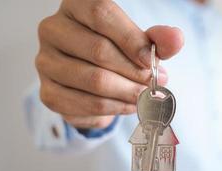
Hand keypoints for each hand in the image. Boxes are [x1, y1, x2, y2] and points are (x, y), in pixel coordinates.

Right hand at [35, 0, 183, 128]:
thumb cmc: (114, 52)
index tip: (152, 62)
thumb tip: (176, 39)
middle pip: (99, 50)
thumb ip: (156, 40)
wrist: (90, 76)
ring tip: (144, 96)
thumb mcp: (137, 42)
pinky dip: (114, 109)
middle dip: (134, 72)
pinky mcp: (48, 92)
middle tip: (154, 83)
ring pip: (94, 80)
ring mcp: (46, 62)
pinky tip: (127, 106)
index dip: (132, 40)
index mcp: (75, 7)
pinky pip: (86, 105)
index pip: (102, 15)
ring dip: (127, 93)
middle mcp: (53, 30)